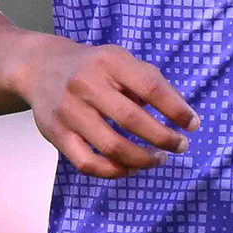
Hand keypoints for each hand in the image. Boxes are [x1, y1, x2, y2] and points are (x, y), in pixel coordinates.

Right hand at [14, 37, 193, 177]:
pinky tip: (130, 167)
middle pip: (132, 120)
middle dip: (164, 138)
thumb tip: (182, 114)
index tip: (193, 124)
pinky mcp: (56, 134)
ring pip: (112, 146)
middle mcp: (86, 84)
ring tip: (158, 159)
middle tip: (180, 146)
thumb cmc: (91, 67)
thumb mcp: (120, 60)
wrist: (39, 67)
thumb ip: (150, 81)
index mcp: (109, 61)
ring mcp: (69, 111)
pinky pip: (88, 163)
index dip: (176, 109)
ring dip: (142, 159)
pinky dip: (114, 171)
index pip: (150, 86)